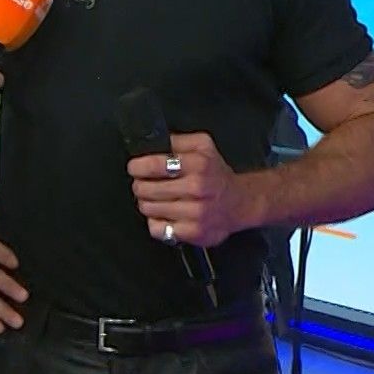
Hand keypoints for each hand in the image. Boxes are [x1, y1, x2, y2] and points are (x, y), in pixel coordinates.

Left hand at [127, 132, 251, 248]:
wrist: (239, 203)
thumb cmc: (216, 175)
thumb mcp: (203, 146)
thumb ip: (178, 141)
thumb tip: (153, 142)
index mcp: (198, 164)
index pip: (154, 165)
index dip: (137, 167)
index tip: (134, 168)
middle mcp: (197, 189)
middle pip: (146, 188)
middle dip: (140, 185)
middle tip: (144, 184)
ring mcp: (195, 213)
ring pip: (148, 208)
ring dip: (146, 203)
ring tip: (155, 199)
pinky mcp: (192, 232)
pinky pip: (157, 229)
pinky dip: (155, 222)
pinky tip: (164, 214)